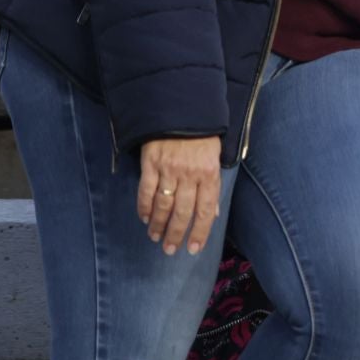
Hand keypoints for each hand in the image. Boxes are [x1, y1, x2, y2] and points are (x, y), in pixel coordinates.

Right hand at [138, 136, 221, 255]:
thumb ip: (212, 186)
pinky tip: (145, 218)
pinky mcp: (151, 164)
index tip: (193, 249)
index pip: (205, 210)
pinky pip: (146, 191)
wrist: (181, 109)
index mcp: (209, 174)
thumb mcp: (215, 158)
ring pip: (163, 205)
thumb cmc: (202, 136)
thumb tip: (212, 214)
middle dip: (176, 234)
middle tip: (170, 250)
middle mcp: (190, 175)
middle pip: (183, 212)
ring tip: (156, 238)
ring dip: (158, 225)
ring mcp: (169, 170)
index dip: (199, 232)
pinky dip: (144, 207)